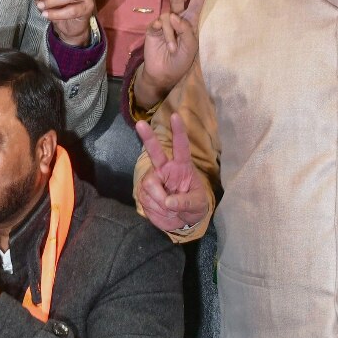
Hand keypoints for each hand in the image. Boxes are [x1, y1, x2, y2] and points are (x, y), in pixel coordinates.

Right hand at [135, 0, 210, 107]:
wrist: (163, 74)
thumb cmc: (181, 61)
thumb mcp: (191, 47)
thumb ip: (185, 30)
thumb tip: (172, 16)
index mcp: (191, 21)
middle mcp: (177, 18)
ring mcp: (164, 23)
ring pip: (168, 14)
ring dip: (172, 32)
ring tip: (174, 47)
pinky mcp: (153, 29)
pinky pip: (159, 24)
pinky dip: (165, 34)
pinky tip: (168, 45)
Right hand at [135, 114, 210, 232]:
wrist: (182, 222)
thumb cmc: (195, 208)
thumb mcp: (198, 205)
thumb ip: (186, 202)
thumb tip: (169, 202)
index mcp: (182, 167)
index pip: (181, 147)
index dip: (179, 132)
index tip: (176, 116)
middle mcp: (166, 169)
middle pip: (155, 151)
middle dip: (147, 138)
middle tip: (140, 124)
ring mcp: (154, 180)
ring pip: (150, 184)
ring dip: (160, 200)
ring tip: (170, 209)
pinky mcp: (144, 192)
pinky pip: (146, 198)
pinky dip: (155, 209)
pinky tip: (162, 211)